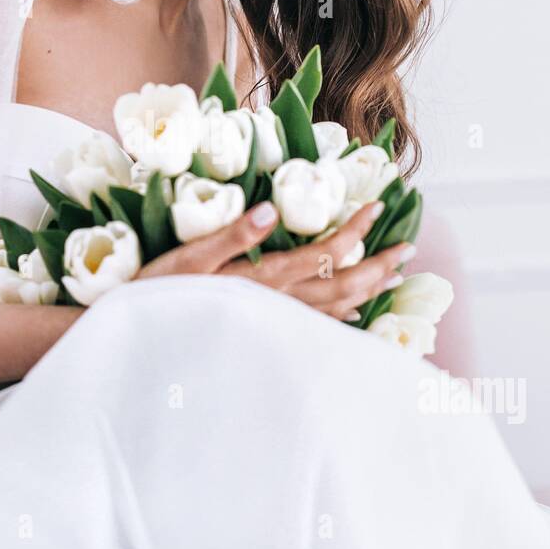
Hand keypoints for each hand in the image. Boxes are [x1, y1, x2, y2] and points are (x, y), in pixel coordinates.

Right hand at [136, 199, 414, 321]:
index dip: (355, 229)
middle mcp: (276, 304)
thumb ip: (231, 236)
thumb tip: (270, 210)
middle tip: (407, 249)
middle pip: (342, 286)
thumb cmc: (157, 292)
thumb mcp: (189, 256)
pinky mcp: (262, 331)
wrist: (141, 342)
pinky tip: (351, 313)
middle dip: (377, 266)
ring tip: (392, 276)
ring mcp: (272, 322)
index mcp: (264, 279)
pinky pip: (314, 325)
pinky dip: (340, 316)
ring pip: (333, 309)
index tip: (378, 206)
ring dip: (366, 290)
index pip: (325, 252)